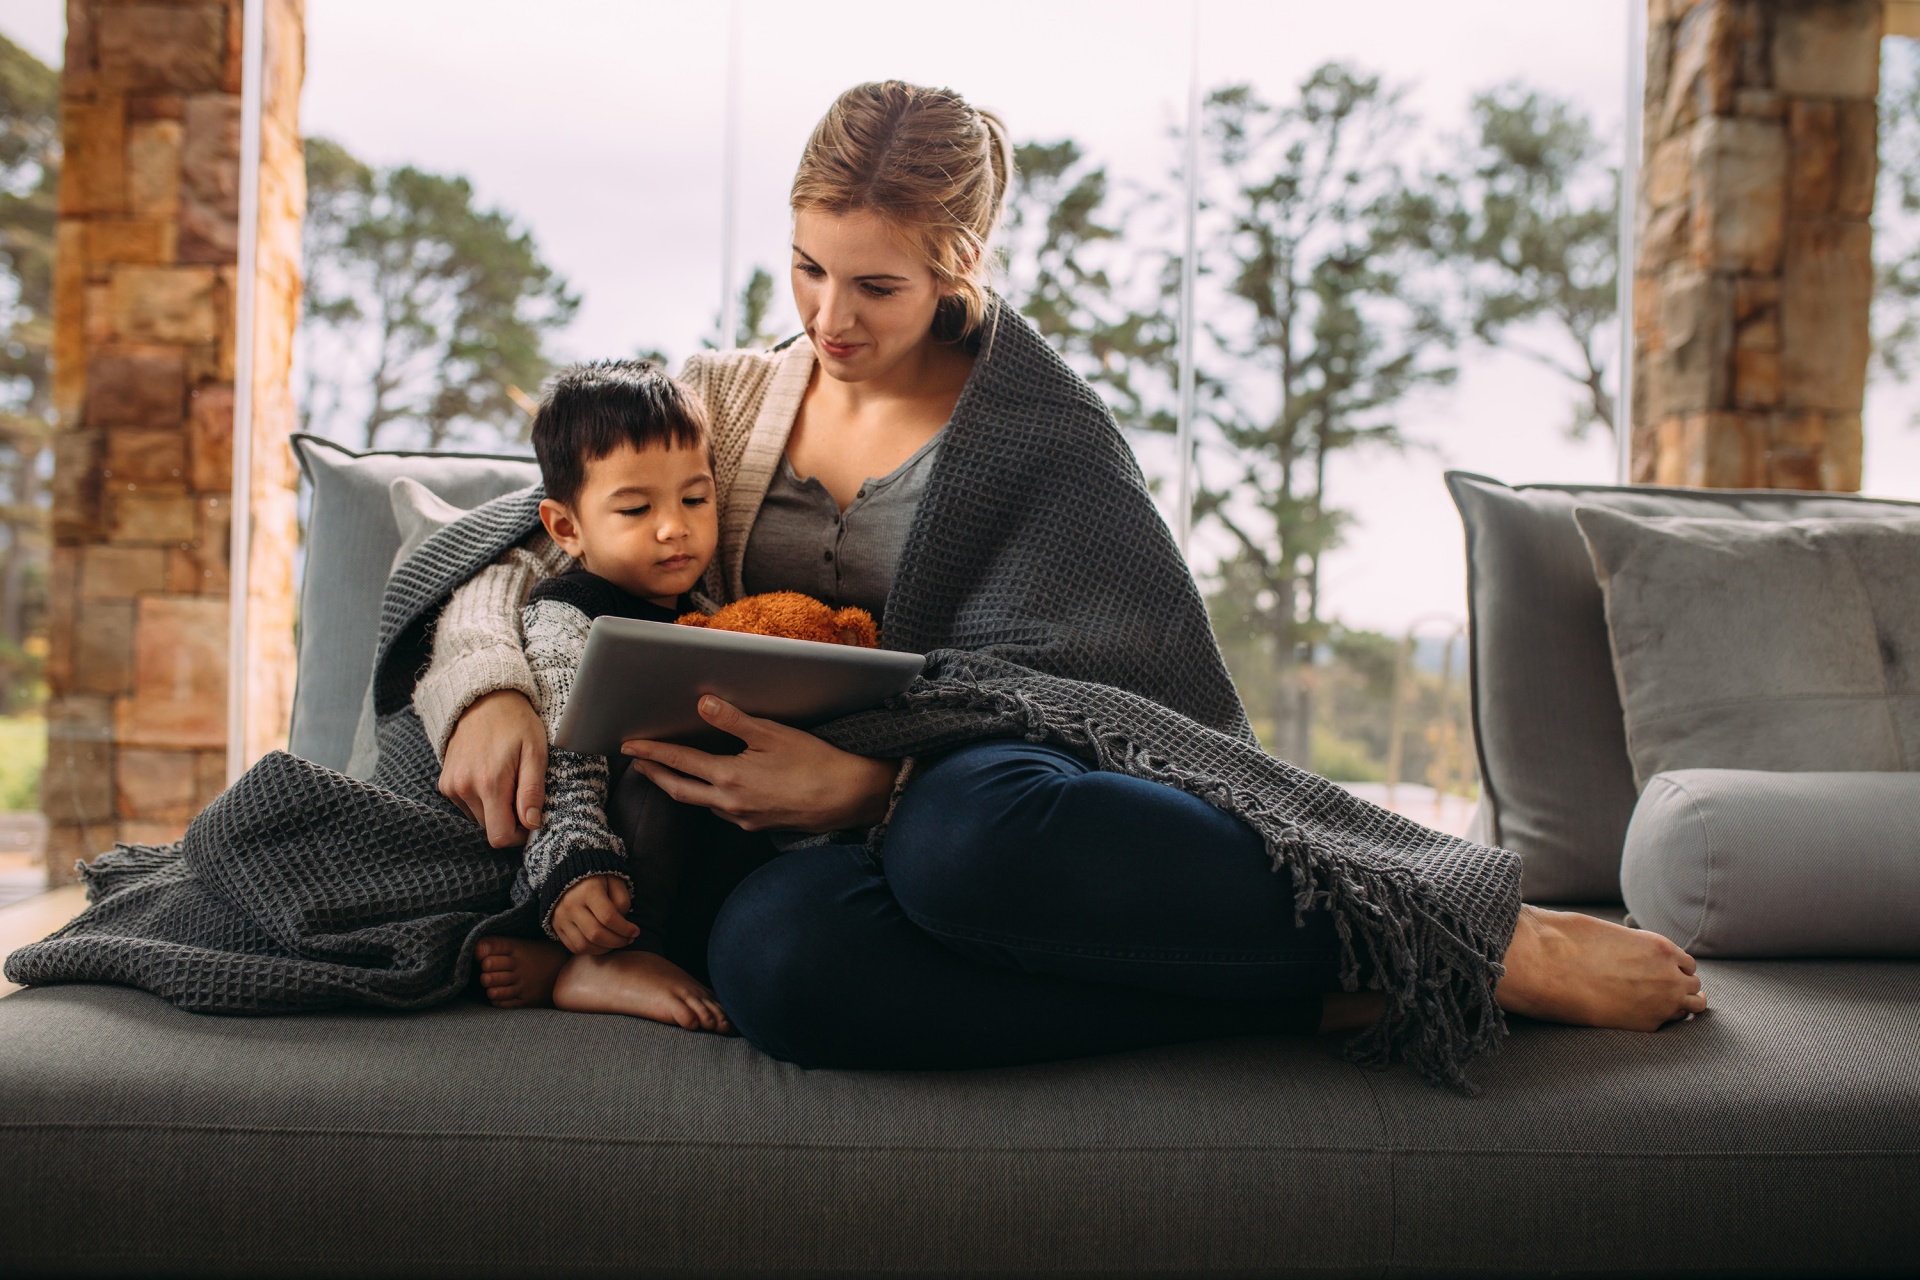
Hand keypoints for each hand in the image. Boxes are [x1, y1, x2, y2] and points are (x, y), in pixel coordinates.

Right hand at [439, 689, 546, 847]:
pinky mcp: (444, 784)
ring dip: (494, 809)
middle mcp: (464, 788)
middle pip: (489, 828)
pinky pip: (466, 806)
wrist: (482, 699)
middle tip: (521, 792)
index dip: (518, 835)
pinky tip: (489, 776)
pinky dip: (480, 800)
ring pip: (478, 818)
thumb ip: (533, 790)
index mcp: (489, 783)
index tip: (530, 819)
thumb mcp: (535, 752)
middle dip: (508, 819)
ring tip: (506, 780)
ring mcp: (451, 787)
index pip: (499, 836)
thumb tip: (532, 823)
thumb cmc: (515, 723)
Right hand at [551, 874, 641, 955]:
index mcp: (588, 890)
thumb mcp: (615, 880)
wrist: (570, 874)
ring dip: (605, 949)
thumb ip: (622, 900)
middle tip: (629, 940)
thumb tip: (623, 923)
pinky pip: (574, 947)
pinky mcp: (557, 927)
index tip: (636, 931)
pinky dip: (591, 950)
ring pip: (584, 945)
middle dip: (617, 941)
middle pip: (596, 934)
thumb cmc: (599, 878)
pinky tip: (603, 944)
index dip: (625, 929)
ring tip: (616, 942)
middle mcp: (571, 905)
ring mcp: (561, 918)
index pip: (608, 917)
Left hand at [623, 696, 897, 832]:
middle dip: (655, 774)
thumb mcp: (772, 733)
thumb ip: (733, 720)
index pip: (679, 761)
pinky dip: (708, 796)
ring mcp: (742, 819)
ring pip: (700, 803)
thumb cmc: (814, 761)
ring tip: (669, 772)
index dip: (651, 752)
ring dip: (680, 786)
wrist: (848, 796)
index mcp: (729, 777)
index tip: (630, 746)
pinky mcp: (757, 826)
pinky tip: (714, 787)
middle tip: (636, 763)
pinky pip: (723, 811)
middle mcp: (730, 803)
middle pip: (679, 790)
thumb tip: (702, 703)